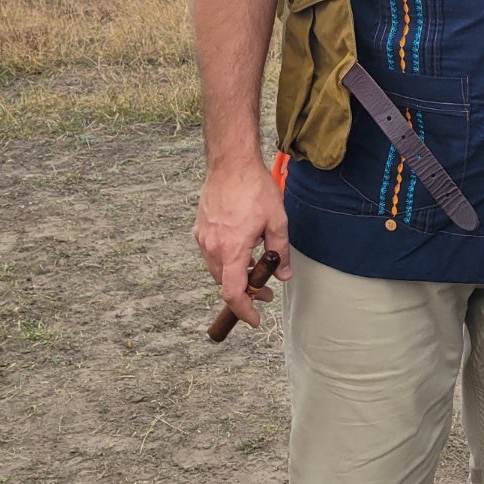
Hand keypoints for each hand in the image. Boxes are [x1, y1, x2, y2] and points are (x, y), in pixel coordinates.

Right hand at [195, 157, 291, 328]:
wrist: (230, 163)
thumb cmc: (254, 188)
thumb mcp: (277, 221)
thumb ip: (280, 252)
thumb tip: (283, 275)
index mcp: (232, 249)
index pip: (233, 293)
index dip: (244, 311)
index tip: (254, 319)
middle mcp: (213, 247)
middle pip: (225, 283)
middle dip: (246, 293)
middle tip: (265, 291)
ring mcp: (204, 238)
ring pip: (218, 270)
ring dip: (236, 275)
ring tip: (256, 267)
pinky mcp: (200, 229)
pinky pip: (212, 254)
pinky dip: (227, 260)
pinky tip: (242, 248)